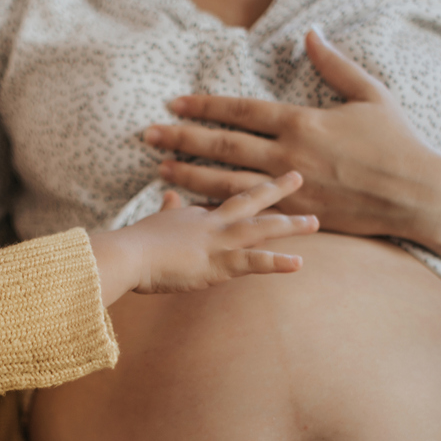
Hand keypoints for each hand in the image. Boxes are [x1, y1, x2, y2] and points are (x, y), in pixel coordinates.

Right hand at [90, 171, 317, 303]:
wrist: (125, 256)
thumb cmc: (134, 245)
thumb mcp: (154, 221)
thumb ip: (168, 208)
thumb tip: (169, 194)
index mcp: (197, 215)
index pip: (228, 203)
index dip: (249, 194)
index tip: (269, 185)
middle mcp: (211, 223)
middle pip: (250, 200)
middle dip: (277, 189)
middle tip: (300, 177)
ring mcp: (217, 242)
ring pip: (261, 228)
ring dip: (290, 225)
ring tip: (315, 223)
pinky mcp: (217, 264)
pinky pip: (253, 262)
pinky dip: (277, 262)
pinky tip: (299, 263)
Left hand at [143, 27, 440, 241]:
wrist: (416, 194)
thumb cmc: (398, 142)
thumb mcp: (370, 94)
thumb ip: (335, 64)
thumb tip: (311, 34)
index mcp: (302, 121)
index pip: (240, 110)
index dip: (204, 106)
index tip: (174, 103)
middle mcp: (287, 155)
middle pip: (222, 146)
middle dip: (181, 139)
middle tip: (149, 135)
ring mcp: (289, 188)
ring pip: (226, 182)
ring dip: (189, 175)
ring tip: (159, 170)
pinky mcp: (296, 214)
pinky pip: (248, 211)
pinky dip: (218, 208)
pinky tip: (195, 206)